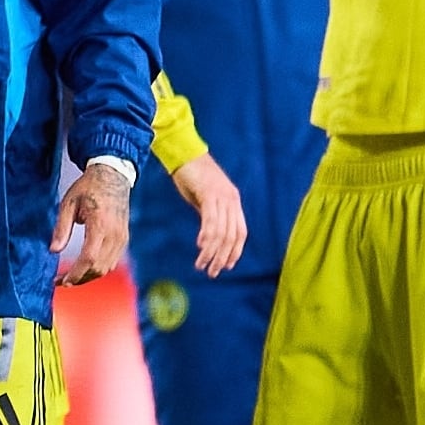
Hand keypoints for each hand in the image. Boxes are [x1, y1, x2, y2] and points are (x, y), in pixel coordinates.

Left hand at [51, 159, 128, 285]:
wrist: (113, 177)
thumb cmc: (88, 188)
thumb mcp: (68, 203)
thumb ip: (62, 228)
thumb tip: (54, 250)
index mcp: (100, 225)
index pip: (89, 258)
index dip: (76, 273)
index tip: (62, 280)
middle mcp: (115, 234)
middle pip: (99, 268)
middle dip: (80, 279)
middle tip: (61, 281)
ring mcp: (122, 238)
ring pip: (107, 268)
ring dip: (89, 276)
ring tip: (71, 278)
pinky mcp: (124, 239)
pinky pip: (112, 261)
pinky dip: (98, 269)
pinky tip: (84, 268)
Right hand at [179, 152, 247, 275]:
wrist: (184, 152)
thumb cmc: (192, 174)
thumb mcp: (205, 197)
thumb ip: (211, 213)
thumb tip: (210, 235)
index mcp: (233, 201)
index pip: (241, 232)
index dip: (235, 251)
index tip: (226, 266)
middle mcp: (232, 199)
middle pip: (232, 236)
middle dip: (222, 257)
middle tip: (212, 272)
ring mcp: (222, 195)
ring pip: (221, 231)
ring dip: (212, 251)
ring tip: (202, 265)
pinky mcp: (209, 192)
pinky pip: (210, 219)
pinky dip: (206, 235)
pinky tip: (200, 246)